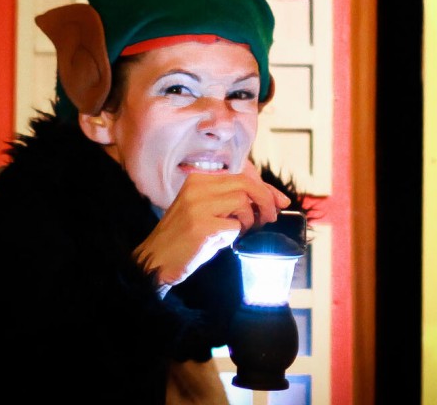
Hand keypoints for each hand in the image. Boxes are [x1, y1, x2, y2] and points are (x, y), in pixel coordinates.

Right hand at [132, 161, 290, 289]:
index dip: (266, 188)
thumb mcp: (204, 210)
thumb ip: (230, 200)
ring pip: (243, 202)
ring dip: (249, 220)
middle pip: (246, 184)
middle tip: (269, 218)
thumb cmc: (184, 238)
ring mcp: (198, 206)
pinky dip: (235, 235)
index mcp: (197, 180)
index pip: (241, 175)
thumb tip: (271, 201)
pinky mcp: (202, 226)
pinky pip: (234, 226)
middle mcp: (197, 187)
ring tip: (240, 232)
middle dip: (266, 201)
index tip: (280, 202)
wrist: (155, 260)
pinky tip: (223, 241)